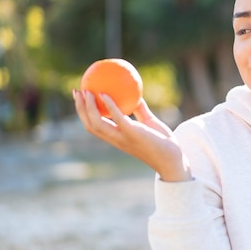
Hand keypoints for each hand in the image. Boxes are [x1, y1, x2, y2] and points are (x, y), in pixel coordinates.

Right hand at [73, 90, 191, 181]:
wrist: (172, 158)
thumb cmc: (162, 141)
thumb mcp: (149, 122)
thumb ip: (140, 110)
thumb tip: (135, 94)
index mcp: (117, 137)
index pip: (95, 126)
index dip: (84, 113)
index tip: (81, 97)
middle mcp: (116, 139)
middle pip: (90, 125)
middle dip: (80, 108)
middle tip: (77, 91)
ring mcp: (122, 138)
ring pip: (97, 124)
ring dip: (88, 107)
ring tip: (86, 91)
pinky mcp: (132, 134)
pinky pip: (117, 118)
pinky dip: (108, 106)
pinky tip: (104, 93)